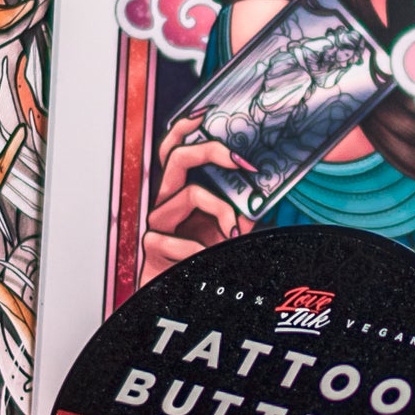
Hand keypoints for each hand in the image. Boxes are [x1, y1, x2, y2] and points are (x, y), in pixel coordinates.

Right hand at [140, 117, 254, 282]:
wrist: (184, 302)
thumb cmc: (207, 263)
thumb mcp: (232, 231)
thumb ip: (242, 211)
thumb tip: (261, 192)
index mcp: (182, 193)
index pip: (176, 149)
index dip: (186, 127)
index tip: (208, 112)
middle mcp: (167, 201)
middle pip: (176, 157)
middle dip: (211, 151)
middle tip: (241, 161)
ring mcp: (157, 221)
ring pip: (191, 193)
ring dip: (221, 211)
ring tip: (234, 232)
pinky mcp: (152, 244)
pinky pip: (182, 237)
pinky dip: (202, 250)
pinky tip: (207, 260)